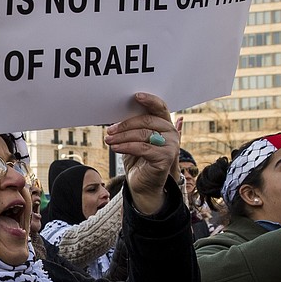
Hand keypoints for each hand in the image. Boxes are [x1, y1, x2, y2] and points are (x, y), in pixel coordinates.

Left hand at [104, 92, 177, 214]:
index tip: (135, 96)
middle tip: (110, 130)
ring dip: (122, 136)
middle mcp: (171, 133)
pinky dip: (126, 147)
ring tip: (109, 140)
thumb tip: (117, 110)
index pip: (160, 107)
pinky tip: (116, 148)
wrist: (143, 185)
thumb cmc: (138, 160)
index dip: (149, 100)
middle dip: (125, 125)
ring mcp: (171, 146)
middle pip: (147, 120)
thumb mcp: (134, 139)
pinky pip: (142, 148)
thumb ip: (132, 125)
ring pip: (142, 134)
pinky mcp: (165, 158)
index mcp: (165, 124)